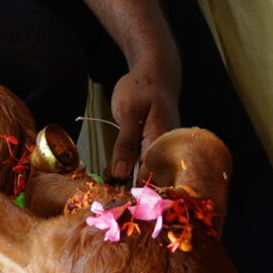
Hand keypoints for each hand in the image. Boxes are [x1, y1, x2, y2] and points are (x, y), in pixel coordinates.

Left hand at [107, 62, 180, 180]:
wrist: (155, 74)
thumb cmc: (142, 88)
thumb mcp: (129, 113)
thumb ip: (125, 144)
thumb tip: (120, 175)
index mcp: (163, 142)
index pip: (150, 175)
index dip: (132, 188)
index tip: (112, 197)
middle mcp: (167, 149)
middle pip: (149, 178)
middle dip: (127, 187)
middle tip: (105, 190)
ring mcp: (162, 148)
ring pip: (144, 171)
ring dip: (125, 179)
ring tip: (105, 184)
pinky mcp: (154, 146)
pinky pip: (142, 162)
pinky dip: (126, 168)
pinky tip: (111, 173)